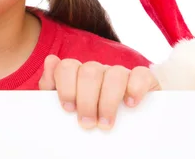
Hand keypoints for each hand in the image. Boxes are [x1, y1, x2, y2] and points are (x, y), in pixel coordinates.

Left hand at [38, 55, 159, 129]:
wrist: (120, 132)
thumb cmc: (86, 116)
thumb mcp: (65, 105)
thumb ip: (51, 86)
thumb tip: (50, 61)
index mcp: (77, 73)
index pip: (67, 66)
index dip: (66, 87)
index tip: (68, 110)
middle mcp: (98, 70)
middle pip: (90, 71)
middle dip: (86, 100)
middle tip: (87, 124)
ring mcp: (120, 74)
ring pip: (115, 73)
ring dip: (108, 100)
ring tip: (105, 123)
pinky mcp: (144, 81)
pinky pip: (142, 74)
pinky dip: (136, 88)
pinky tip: (130, 104)